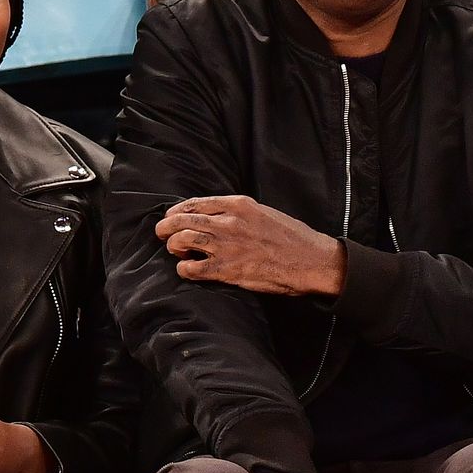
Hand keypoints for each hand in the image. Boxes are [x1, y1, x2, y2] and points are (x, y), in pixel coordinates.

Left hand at [156, 195, 345, 296]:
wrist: (310, 260)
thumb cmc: (291, 237)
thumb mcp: (264, 212)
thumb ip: (238, 212)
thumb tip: (216, 216)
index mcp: (238, 205)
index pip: (196, 203)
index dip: (178, 210)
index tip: (172, 216)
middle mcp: (228, 222)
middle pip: (183, 219)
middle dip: (167, 226)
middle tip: (162, 233)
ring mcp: (227, 246)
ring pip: (183, 240)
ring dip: (173, 245)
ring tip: (175, 250)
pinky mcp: (228, 270)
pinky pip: (193, 268)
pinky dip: (184, 268)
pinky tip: (186, 269)